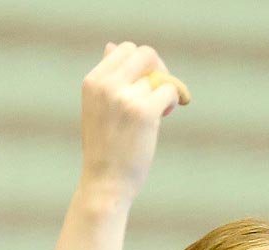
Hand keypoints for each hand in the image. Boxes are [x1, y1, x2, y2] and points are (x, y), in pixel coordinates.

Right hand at [79, 43, 188, 203]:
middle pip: (145, 53)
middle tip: (160, 90)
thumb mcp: (96, 107)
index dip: (141, 64)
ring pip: (159, 77)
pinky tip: (167, 113)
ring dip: (164, 92)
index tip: (145, 83)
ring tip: (159, 114)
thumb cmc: (104, 149)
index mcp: (93, 81)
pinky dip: (174, 99)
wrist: (105, 184)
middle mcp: (106, 85)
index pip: (124, 49)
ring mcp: (125, 97)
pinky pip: (170, 90)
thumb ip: (107, 78)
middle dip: (158, 69)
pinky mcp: (144, 112)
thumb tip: (111, 46)